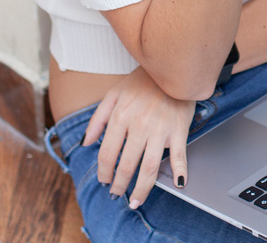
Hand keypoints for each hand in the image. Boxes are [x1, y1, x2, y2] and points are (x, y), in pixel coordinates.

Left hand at [83, 66, 195, 208]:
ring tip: (135, 201)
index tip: (104, 180)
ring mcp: (161, 128)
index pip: (107, 154)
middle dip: (119, 185)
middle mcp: (140, 125)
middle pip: (127, 165)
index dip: (103, 171)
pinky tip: (178, 184)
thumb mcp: (115, 92)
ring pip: (150, 167)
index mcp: (122, 116)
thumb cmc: (143, 80)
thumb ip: (98, 118)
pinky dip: (180, 171)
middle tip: (117, 194)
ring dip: (142, 189)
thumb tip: (86, 143)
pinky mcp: (179, 129)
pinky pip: (180, 154)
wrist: (173, 66)